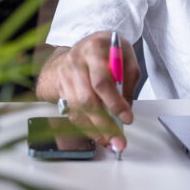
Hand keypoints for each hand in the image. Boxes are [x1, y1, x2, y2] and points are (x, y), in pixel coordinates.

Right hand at [37, 31, 140, 150]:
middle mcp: (76, 63)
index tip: (127, 118)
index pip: (102, 82)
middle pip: (87, 99)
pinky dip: (86, 127)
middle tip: (119, 139)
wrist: (83, 47)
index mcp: (94, 50)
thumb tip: (127, 108)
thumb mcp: (125, 55)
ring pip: (78, 110)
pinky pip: (73, 113)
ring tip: (111, 142)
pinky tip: (99, 135)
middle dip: (105, 124)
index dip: (115, 103)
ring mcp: (65, 76)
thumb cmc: (107, 50)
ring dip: (95, 130)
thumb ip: (128, 78)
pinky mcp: (61, 89)